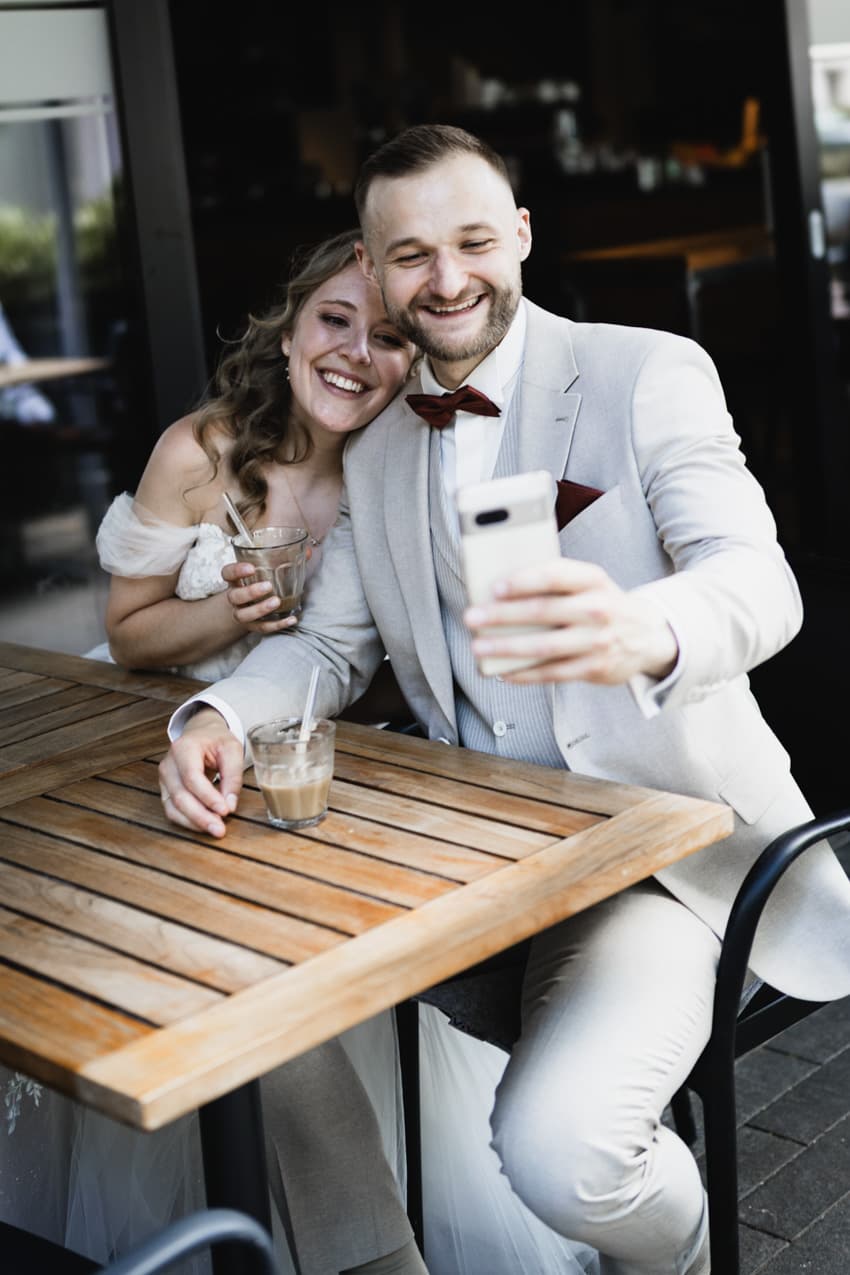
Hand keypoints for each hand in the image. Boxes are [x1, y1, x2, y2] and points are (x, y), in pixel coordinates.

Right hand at [158, 707, 244, 835]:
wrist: (201, 733)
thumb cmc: (217, 740)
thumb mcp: (232, 750)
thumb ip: (233, 776)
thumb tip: (230, 805)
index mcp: (183, 748)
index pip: (192, 777)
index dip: (208, 797)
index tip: (225, 810)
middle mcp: (168, 764)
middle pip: (180, 796)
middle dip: (201, 816)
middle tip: (220, 829)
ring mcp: (164, 779)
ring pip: (173, 807)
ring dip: (195, 822)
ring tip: (215, 829)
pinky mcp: (166, 791)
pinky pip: (173, 811)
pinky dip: (189, 822)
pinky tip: (205, 825)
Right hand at [221, 561, 298, 633]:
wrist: (246, 607)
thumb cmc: (258, 583)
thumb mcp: (265, 570)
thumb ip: (284, 560)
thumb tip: (308, 551)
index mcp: (235, 580)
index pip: (227, 573)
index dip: (236, 571)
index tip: (251, 568)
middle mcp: (235, 598)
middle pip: (235, 596)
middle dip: (250, 592)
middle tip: (268, 586)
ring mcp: (242, 613)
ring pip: (244, 615)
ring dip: (260, 609)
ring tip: (277, 602)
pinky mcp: (253, 626)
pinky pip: (262, 627)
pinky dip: (277, 625)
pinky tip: (291, 619)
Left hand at [464, 559, 677, 684]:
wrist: (649, 635)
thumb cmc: (604, 604)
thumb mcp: (590, 583)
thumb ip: (556, 583)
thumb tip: (501, 592)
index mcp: (594, 580)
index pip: (556, 575)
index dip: (524, 580)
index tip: (495, 587)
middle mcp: (598, 609)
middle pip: (543, 611)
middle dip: (503, 616)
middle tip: (473, 617)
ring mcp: (598, 641)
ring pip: (545, 646)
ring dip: (507, 648)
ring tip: (479, 647)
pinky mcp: (595, 668)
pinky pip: (552, 672)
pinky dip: (524, 673)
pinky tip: (503, 672)